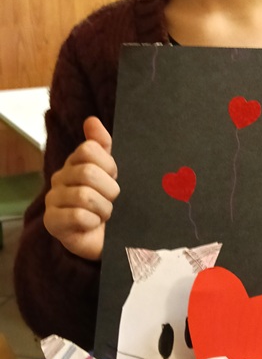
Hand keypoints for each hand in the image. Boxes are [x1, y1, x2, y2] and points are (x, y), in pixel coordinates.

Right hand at [44, 117, 119, 260]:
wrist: (105, 238)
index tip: (112, 178)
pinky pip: (78, 216)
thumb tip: (91, 120)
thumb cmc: (107, 201)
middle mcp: (59, 177)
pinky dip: (92, 222)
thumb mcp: (111, 172)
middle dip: (109, 190)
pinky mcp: (52, 222)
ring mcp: (52, 200)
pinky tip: (91, 225)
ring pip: (84, 196)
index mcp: (74, 162)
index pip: (89, 149)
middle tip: (109, 200)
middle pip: (88, 172)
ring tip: (102, 215)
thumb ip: (103, 145)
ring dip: (103, 209)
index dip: (109, 166)